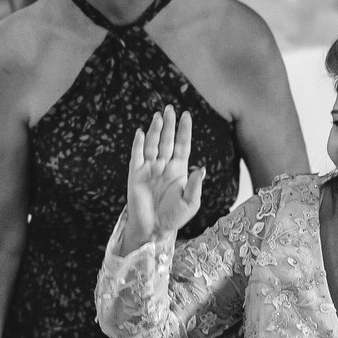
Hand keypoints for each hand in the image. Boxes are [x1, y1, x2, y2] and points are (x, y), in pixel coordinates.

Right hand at [121, 108, 204, 252]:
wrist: (154, 228)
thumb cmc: (174, 217)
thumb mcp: (191, 203)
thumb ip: (195, 186)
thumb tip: (201, 169)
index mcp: (179, 170)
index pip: (182, 145)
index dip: (184, 130)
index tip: (186, 115)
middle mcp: (164, 166)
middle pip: (167, 140)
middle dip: (169, 125)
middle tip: (170, 109)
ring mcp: (149, 169)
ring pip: (153, 145)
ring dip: (155, 131)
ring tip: (158, 117)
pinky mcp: (136, 174)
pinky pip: (137, 156)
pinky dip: (138, 144)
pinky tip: (141, 133)